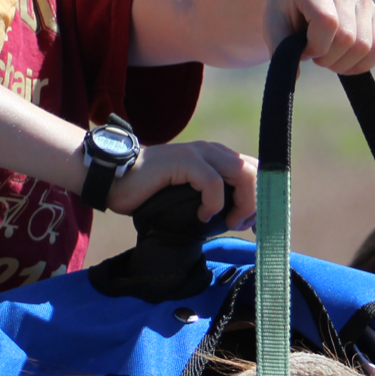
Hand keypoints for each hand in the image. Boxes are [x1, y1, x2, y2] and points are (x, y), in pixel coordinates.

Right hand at [109, 141, 257, 229]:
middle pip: (255, 170)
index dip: (260, 196)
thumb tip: (238, 219)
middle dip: (256, 201)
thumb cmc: (148, 193)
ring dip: (242, 202)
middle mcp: (210, 151)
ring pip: (242, 173)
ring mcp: (197, 153)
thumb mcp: (188, 195)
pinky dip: (214, 203)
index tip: (251, 222)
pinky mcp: (183, 160)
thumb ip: (212, 199)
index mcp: (214, 156)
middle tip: (242, 224)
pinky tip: (202, 215)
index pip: (254, 169)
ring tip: (229, 221)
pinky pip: (212, 182)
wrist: (114, 180)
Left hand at [263, 0, 374, 74]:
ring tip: (327, 57)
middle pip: (348, 38)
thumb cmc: (283, 12)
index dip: (316, 46)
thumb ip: (280, 49)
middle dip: (328, 58)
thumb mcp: (272, 27)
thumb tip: (294, 77)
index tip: (304, 52)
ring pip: (364, 46)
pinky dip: (362, 64)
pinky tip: (344, 64)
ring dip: (344, 63)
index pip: (327, 22)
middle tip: (314, 58)